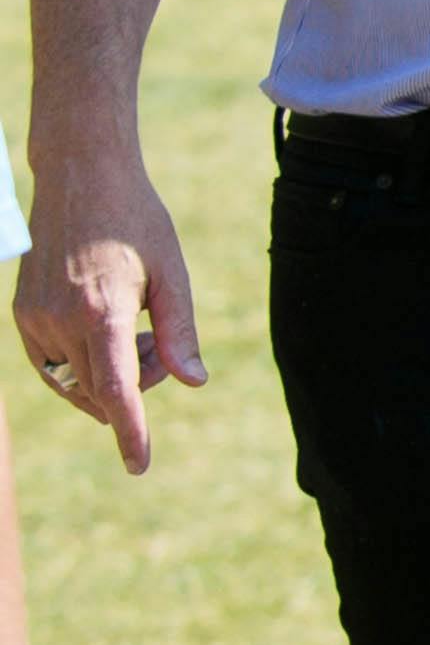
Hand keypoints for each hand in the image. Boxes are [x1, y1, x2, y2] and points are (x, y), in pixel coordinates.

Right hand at [12, 158, 202, 477]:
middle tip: (158, 343)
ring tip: (134, 327)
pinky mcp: (21, 314)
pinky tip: (107, 330)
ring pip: (75, 383)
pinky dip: (83, 367)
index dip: (130, 431)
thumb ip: (181, 332)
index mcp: (103, 312)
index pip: (116, 390)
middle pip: (101, 390)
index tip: (139, 465)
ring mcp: (34, 319)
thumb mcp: (173, 273)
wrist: (80, 179)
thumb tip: (193, 383)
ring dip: (110, 376)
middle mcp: (60, 320)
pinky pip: (53, 365)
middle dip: (137, 387)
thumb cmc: (136, 222)